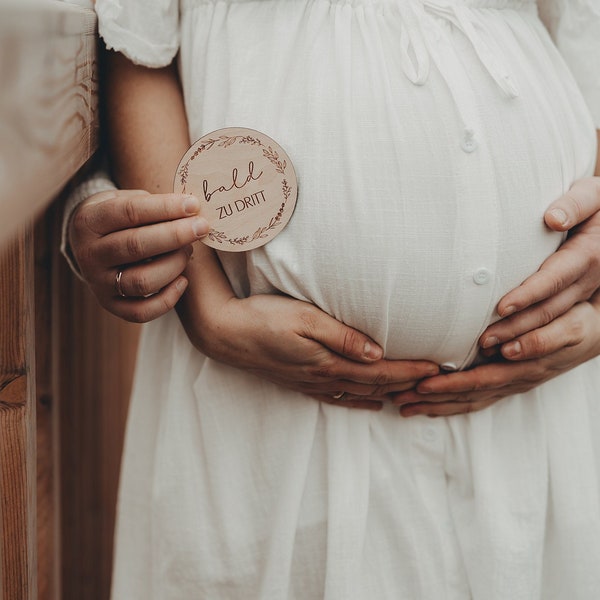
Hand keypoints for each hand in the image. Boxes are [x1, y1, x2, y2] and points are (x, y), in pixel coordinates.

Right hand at [69, 189, 208, 321]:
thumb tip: (191, 210)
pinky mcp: (111, 305)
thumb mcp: (125, 201)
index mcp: (89, 222)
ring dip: (174, 265)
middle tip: (201, 227)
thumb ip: (153, 205)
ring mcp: (99, 283)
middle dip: (175, 235)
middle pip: (136, 246)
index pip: (129, 212)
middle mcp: (90, 255)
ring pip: (143, 281)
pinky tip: (183, 281)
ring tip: (188, 250)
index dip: (165, 208)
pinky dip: (168, 299)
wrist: (88, 245)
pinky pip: (142, 312)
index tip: (192, 205)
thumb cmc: (119, 219)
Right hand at [181, 293, 439, 410]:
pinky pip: (339, 398)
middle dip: (408, 384)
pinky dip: (361, 401)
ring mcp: (312, 382)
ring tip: (414, 393)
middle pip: (376, 385)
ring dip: (389, 394)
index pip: (381, 371)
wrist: (225, 333)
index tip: (438, 368)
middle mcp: (324, 377)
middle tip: (438, 382)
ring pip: (361, 394)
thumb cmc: (264, 318)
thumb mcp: (303, 318)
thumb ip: (341, 336)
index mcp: (329, 362)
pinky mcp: (301, 381)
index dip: (411, 371)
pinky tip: (372, 403)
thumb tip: (377, 353)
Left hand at [392, 292, 599, 416]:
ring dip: (436, 405)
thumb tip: (506, 351)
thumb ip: (540, 337)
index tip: (418, 386)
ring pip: (468, 400)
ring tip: (404, 407)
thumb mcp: (570, 326)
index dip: (447, 387)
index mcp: (522, 370)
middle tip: (398, 401)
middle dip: (431, 401)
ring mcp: (511, 384)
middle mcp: (513, 381)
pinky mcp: (510, 382)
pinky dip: (452, 401)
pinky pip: (477, 397)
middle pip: (466, 396)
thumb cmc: (582, 321)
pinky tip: (432, 401)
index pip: (476, 382)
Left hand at [480, 177, 599, 359]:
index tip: (501, 307)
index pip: (556, 278)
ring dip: (521, 341)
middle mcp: (590, 279)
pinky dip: (530, 343)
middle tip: (483, 340)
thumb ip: (576, 203)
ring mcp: (586, 295)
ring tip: (486, 350)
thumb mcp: (593, 194)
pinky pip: (556, 329)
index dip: (529, 294)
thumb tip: (554, 218)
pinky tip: (503, 351)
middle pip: (551, 309)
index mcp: (590, 254)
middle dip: (517, 327)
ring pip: (553, 325)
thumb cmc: (596, 203)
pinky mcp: (579, 303)